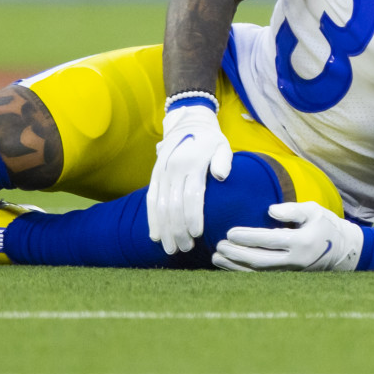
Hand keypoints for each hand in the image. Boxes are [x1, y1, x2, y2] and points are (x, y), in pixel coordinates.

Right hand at [147, 104, 232, 253]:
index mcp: (191, 162)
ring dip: (165, 230)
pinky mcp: (154, 176)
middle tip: (185, 248)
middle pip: (174, 205)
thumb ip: (223, 161)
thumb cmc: (210, 141)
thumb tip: (220, 176)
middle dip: (179, 230)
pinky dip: (152, 220)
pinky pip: (150, 200)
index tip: (198, 234)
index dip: (193, 216)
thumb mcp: (222, 145)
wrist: (187, 124)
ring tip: (172, 249)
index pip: (192, 195)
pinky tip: (156, 236)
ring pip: (160, 206)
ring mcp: (161, 173)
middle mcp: (173, 169)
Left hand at [212, 201, 363, 271]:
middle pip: (260, 260)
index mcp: (301, 242)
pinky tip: (228, 266)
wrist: (342, 251)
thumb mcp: (314, 210)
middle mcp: (294, 260)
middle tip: (218, 246)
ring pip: (258, 272)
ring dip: (235, 266)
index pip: (270, 240)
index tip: (230, 232)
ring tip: (216, 257)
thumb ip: (292, 209)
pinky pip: (260, 277)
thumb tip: (270, 210)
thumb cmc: (325, 225)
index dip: (248, 237)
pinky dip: (242, 272)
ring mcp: (290, 272)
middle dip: (237, 254)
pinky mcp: (286, 277)